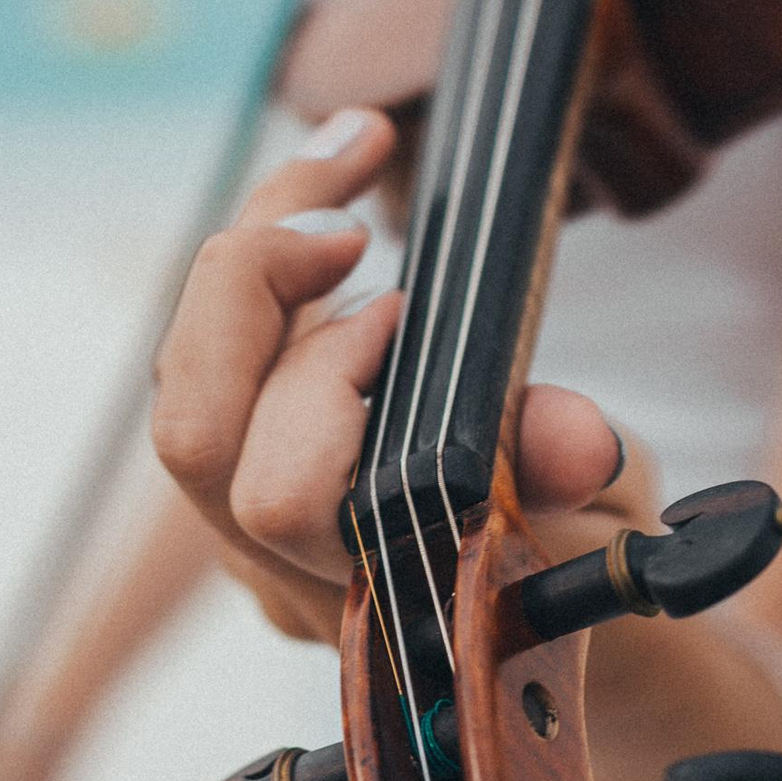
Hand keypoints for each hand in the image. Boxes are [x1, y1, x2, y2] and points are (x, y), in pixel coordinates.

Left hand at [149, 108, 628, 643]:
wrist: (533, 623)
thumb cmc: (566, 573)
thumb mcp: (593, 521)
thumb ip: (566, 475)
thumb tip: (580, 439)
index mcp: (360, 594)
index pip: (280, 498)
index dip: (328, 387)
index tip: (408, 315)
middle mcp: (278, 566)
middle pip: (192, 427)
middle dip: (252, 293)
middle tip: (348, 225)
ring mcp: (242, 518)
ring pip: (187, 375)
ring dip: (256, 255)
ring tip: (349, 158)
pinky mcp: (241, 456)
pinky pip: (212, 351)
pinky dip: (265, 261)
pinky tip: (334, 188)